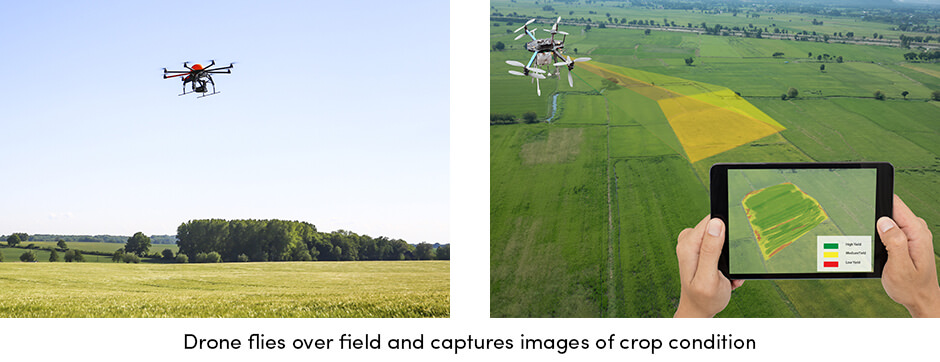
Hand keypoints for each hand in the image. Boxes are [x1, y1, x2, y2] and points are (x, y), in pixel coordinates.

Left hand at [674, 216, 743, 317]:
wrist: (698, 310)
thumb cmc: (704, 298)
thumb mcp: (710, 277)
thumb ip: (711, 251)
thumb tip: (716, 223)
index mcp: (688, 245)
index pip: (711, 220)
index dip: (726, 231)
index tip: (729, 252)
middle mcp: (688, 241)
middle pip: (717, 228)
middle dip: (729, 247)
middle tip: (728, 270)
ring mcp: (693, 245)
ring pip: (721, 238)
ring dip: (729, 257)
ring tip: (726, 276)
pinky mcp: (699, 250)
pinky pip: (719, 246)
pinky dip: (726, 262)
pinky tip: (725, 276)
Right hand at [879, 195, 939, 317]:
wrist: (921, 299)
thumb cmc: (910, 287)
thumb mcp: (899, 267)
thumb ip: (894, 242)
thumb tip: (884, 221)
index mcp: (917, 233)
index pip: (896, 204)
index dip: (879, 203)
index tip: (865, 209)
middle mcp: (917, 230)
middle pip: (891, 211)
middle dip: (877, 220)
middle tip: (873, 241)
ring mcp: (913, 234)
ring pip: (889, 221)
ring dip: (878, 230)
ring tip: (879, 249)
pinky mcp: (907, 239)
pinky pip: (891, 229)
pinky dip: (882, 236)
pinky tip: (882, 250)